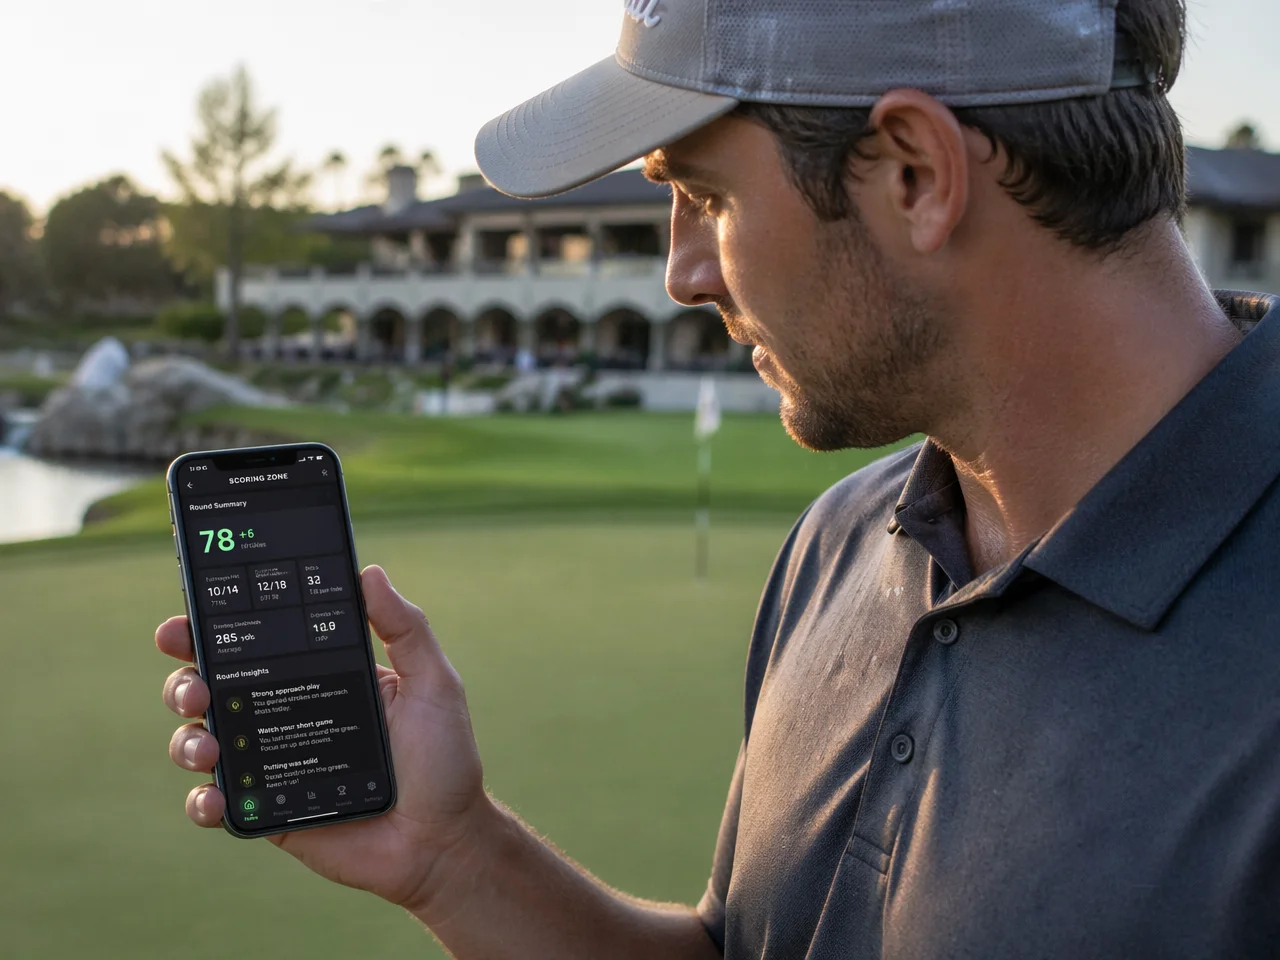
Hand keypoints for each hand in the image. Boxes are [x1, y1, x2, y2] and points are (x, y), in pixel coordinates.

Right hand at [158, 565, 489, 912]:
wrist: (442, 840)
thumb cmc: (444, 758)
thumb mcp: (433, 683)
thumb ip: (406, 628)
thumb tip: (371, 572)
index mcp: (320, 674)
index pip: (257, 641)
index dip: (215, 625)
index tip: (189, 616)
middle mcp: (286, 712)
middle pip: (214, 684)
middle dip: (186, 676)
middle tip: (195, 683)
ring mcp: (272, 762)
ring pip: (202, 739)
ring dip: (187, 737)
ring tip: (208, 746)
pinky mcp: (266, 809)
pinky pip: (217, 803)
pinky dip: (203, 801)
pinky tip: (215, 797)